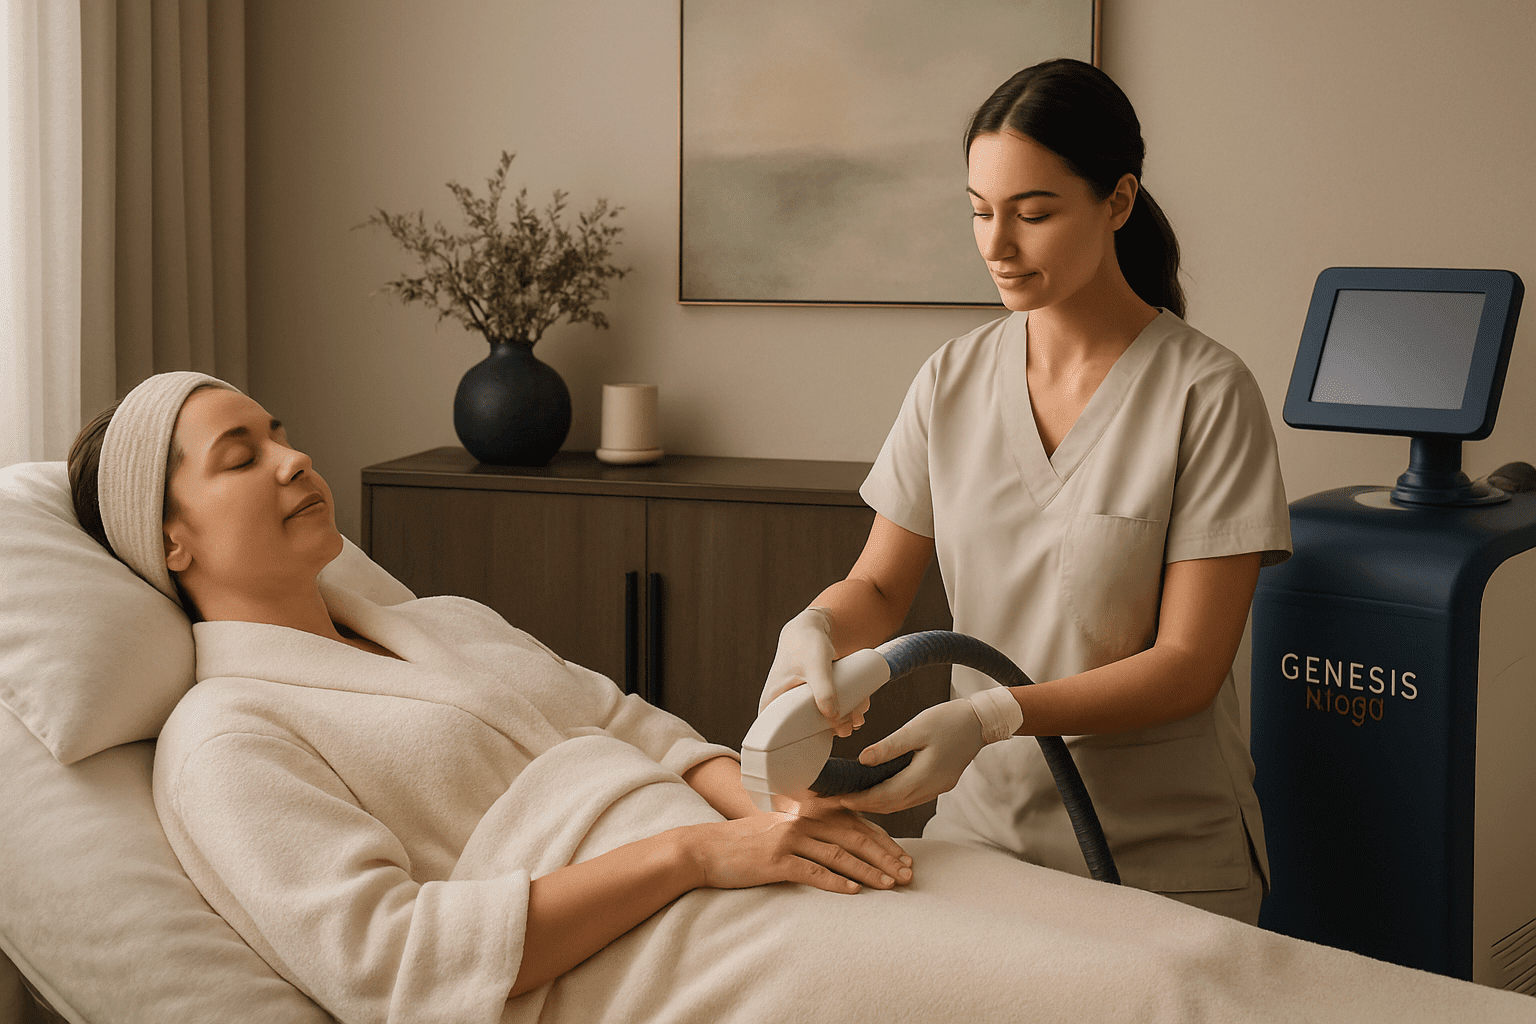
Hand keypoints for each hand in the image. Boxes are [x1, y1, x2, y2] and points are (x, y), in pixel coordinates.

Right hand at [677, 802, 912, 894]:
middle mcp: (802, 821)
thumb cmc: (746, 845)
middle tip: (907, 875)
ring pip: (838, 855)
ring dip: (868, 871)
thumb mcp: (782, 831)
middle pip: (853, 837)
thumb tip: (846, 847)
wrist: (705, 850)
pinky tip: (853, 891)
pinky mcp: (775, 860)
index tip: (904, 858)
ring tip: (889, 885)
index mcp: (807, 812)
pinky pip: (811, 871)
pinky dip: (835, 881)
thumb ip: (811, 833)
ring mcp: (788, 839)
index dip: (883, 841)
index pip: (854, 824)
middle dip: (884, 857)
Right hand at [759, 607, 867, 736]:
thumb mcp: (816, 666)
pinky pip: (828, 710)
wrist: (813, 627)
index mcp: (771, 704)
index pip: (780, 736)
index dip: (805, 740)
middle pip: (806, 730)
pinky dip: (844, 710)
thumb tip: (831, 716)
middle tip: (851, 724)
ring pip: (821, 720)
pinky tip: (859, 708)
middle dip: (832, 729)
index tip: (829, 734)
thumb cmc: (807, 644)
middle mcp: (782, 707)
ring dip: (842, 720)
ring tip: (859, 714)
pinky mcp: (813, 698)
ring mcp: (798, 703)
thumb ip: (823, 690)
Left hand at [839, 699, 984, 814]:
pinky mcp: (941, 783)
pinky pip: (912, 797)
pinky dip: (894, 798)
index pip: (884, 797)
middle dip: (866, 806)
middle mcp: (930, 788)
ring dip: (880, 804)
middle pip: (892, 806)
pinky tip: (883, 790)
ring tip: (857, 798)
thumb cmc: (949, 719)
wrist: (982, 721)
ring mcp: (937, 788)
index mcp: (923, 776)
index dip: (861, 801)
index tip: (840, 800)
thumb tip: (862, 761)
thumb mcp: (915, 728)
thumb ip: (889, 747)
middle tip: (841, 802)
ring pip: (902, 804)